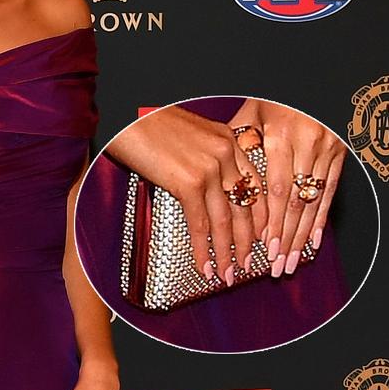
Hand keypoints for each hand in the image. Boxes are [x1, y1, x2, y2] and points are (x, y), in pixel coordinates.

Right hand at [106, 106, 262, 281]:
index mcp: (227, 140)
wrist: (127, 115)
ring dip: (228, 253)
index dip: (260, 216)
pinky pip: (200, 224)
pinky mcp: (188, 182)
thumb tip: (201, 186)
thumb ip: (203, 156)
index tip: (262, 237)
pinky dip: (203, 251)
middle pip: (246, 206)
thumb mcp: (189, 134)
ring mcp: (209, 168)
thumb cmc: (147, 122)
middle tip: (249, 263)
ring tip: (229, 274)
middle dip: (248, 241)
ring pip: (226, 220)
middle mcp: (225, 153)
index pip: (255, 184)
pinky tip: (205, 266)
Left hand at [231, 99, 345, 275]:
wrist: (313, 78)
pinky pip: (331, 192)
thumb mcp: (253, 112)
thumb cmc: (277, 94)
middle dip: (286, 238)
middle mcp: (309, 145)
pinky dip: (322, 219)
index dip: (271, 221)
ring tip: (292, 261)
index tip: (264, 246)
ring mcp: (328, 149)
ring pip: (314, 201)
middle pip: (296, 203)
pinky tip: (314, 242)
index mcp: (283, 136)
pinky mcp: (341, 152)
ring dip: (303, 235)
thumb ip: (239, 143)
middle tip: (277, 266)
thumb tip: (218, 171)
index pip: (276, 190)